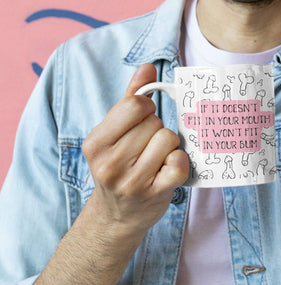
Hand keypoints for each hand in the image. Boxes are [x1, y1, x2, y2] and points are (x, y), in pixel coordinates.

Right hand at [82, 63, 188, 237]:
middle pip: (155, 122)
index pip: (135, 105)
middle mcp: (110, 163)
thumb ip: (131, 97)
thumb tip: (147, 67)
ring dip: (170, 145)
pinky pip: (179, 164)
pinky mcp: (154, 195)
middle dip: (157, 129)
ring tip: (157, 158)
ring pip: (169, 139)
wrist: (116, 216)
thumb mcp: (115, 132)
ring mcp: (132, 182)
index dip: (147, 108)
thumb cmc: (119, 165)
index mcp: (96, 143)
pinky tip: (168, 169)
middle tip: (147, 146)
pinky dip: (180, 162)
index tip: (144, 119)